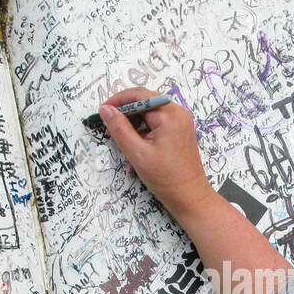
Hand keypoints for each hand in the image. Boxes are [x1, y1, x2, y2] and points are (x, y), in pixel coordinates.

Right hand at [100, 88, 216, 218]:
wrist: (190, 197)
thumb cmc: (167, 178)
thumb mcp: (137, 153)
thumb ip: (119, 128)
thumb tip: (106, 110)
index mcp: (170, 114)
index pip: (139, 95)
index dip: (118, 101)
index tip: (103, 111)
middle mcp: (178, 113)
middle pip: (145, 103)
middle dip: (126, 115)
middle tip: (110, 129)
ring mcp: (181, 122)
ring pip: (149, 115)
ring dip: (134, 127)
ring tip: (123, 145)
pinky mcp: (180, 132)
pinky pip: (157, 125)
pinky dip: (144, 135)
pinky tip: (136, 153)